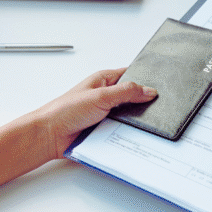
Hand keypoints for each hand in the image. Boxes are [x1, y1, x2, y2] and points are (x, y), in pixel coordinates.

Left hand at [34, 68, 156, 158]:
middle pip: (133, 98)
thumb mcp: (100, 96)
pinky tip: (133, 136)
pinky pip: (121, 131)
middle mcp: (106, 96)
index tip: (161, 84)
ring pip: (129, 117)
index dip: (145, 79)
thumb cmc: (65, 110)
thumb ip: (126, 92)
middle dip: (142, 103)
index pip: (131, 75)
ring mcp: (105, 114)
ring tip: (144, 123)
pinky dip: (126, 134)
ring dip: (134, 121)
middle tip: (156, 107)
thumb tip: (148, 90)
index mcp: (104, 80)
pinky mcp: (104, 130)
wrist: (50, 136)